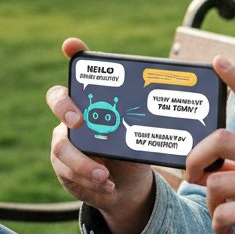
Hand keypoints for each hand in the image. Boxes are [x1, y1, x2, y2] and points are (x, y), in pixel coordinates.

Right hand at [47, 38, 154, 233]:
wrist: (126, 187)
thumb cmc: (134, 152)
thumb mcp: (144, 135)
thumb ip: (147, 121)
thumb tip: (177, 102)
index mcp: (96, 100)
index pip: (80, 70)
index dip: (74, 54)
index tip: (72, 46)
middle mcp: (74, 116)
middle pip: (57, 100)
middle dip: (65, 108)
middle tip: (79, 122)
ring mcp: (65, 141)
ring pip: (61, 147)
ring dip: (83, 163)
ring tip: (105, 176)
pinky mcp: (63, 167)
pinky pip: (68, 173)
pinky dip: (90, 183)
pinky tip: (108, 188)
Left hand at [185, 57, 234, 233]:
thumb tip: (213, 166)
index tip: (217, 62)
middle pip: (218, 139)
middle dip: (196, 158)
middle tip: (195, 174)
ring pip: (214, 183)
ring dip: (210, 203)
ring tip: (220, 213)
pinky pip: (222, 214)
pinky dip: (218, 225)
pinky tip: (227, 229)